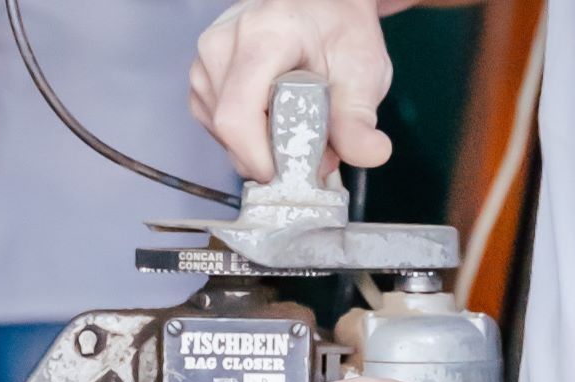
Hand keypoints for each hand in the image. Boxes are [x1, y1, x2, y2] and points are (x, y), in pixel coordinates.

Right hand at [192, 0, 394, 180]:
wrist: (322, 7)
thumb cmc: (339, 30)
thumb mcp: (362, 71)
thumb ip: (360, 120)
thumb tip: (371, 153)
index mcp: (264, 34)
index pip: (238, 114)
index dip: (259, 156)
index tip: (288, 171)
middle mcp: (223, 43)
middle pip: (230, 129)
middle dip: (269, 154)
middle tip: (310, 144)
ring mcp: (207, 60)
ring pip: (220, 132)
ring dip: (258, 145)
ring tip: (294, 122)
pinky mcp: (202, 77)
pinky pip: (214, 126)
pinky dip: (246, 136)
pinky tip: (273, 117)